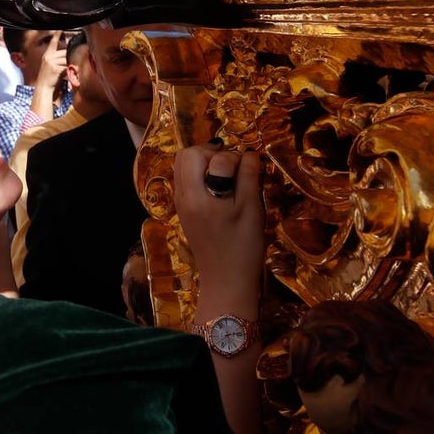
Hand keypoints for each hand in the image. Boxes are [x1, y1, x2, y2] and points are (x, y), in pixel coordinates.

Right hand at [34, 30, 67, 89]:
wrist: (43, 89)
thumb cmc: (49, 80)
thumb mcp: (52, 67)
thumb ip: (59, 61)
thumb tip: (70, 57)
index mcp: (47, 55)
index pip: (52, 43)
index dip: (56, 35)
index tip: (60, 28)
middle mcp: (48, 57)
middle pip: (64, 52)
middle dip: (71, 57)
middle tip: (75, 62)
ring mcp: (50, 62)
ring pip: (66, 60)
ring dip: (71, 66)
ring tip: (73, 71)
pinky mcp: (54, 68)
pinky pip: (66, 66)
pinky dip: (70, 71)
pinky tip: (70, 75)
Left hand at [174, 142, 263, 301]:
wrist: (226, 281)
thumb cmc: (243, 248)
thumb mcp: (252, 210)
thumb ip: (249, 177)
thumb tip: (249, 153)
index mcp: (198, 197)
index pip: (208, 156)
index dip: (232, 156)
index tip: (247, 167)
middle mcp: (183, 197)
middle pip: (186, 154)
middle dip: (211, 152)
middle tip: (233, 166)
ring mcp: (181, 204)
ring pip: (182, 165)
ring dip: (204, 161)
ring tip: (226, 174)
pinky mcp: (184, 210)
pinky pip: (185, 180)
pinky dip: (200, 174)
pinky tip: (219, 187)